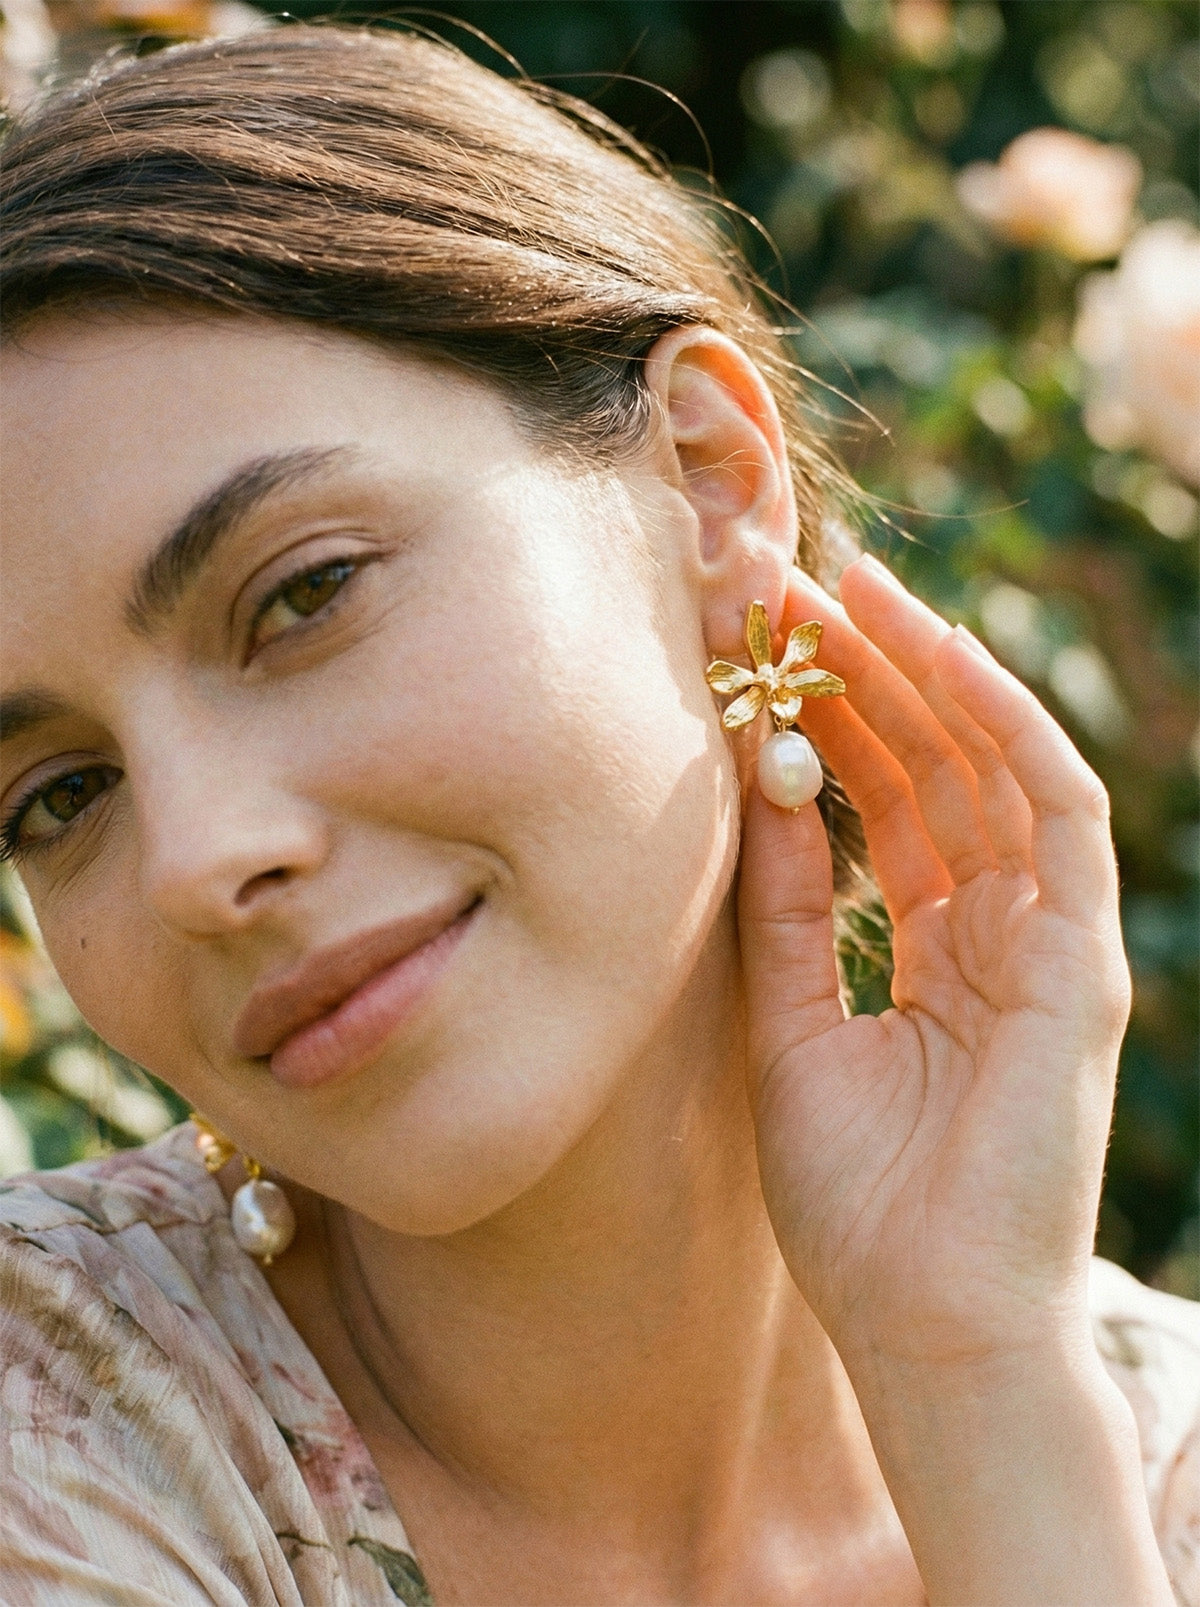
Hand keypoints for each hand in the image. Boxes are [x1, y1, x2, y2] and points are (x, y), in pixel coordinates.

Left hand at [738, 553, 1130, 1372]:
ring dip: (928, 673)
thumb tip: (762, 786)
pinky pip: (1058, 814)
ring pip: (994, 769)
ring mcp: (1047, 941)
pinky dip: (1007, 728)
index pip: (886, 805)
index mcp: (934, 954)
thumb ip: (788, 909)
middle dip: (867, 673)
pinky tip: (946, 657)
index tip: (759, 648)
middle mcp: (996, 932)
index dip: (826, 721)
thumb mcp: (791, 1023)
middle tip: (795, 585)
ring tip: (854, 590)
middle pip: (935, 768)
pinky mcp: (1083, 960)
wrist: (923, 1323)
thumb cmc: (852, 1201)